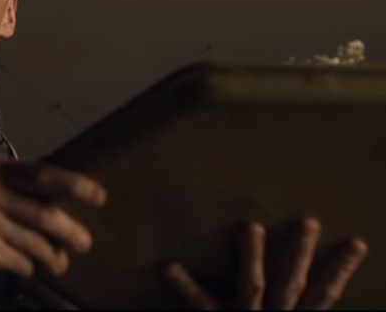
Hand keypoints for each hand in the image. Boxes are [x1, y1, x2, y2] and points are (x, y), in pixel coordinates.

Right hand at [0, 154, 106, 284]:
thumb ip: (13, 182)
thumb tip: (59, 192)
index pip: (42, 174)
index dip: (74, 185)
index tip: (99, 197)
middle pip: (45, 214)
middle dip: (71, 232)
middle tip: (85, 242)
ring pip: (36, 243)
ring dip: (54, 256)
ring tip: (61, 262)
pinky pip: (19, 261)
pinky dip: (28, 266)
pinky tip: (29, 266)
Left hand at [166, 217, 367, 309]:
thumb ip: (300, 307)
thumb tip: (310, 294)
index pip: (324, 295)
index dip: (339, 271)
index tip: (355, 243)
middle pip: (292, 283)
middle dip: (299, 253)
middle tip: (308, 221)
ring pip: (253, 286)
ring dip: (253, 256)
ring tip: (251, 225)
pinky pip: (200, 304)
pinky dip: (185, 286)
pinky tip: (169, 268)